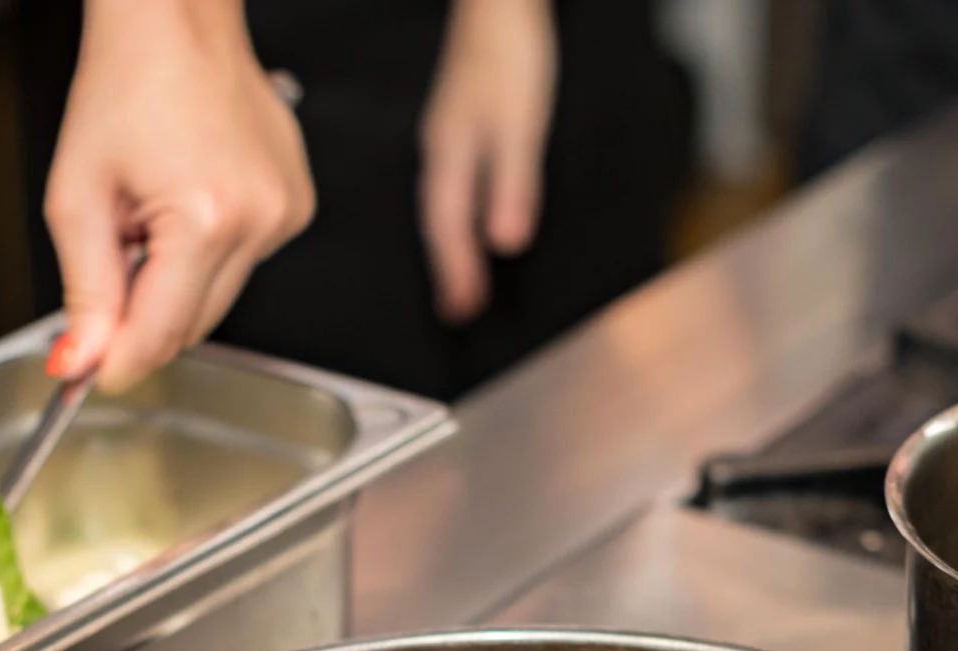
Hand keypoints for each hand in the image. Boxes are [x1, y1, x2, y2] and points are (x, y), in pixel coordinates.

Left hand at [45, 0, 314, 392]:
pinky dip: (210, 248)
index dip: (117, 361)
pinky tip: (191, 196)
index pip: (160, 334)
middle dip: (144, 311)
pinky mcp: (296, 206)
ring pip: (219, 296)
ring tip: (153, 210)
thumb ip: (85, 289)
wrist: (175, 22)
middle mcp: (258, 221)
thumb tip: (82, 360)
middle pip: (193, 325)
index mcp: (205, 218)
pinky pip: (244, 261)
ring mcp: (285, 214)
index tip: (88, 372)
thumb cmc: (126, 84)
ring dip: (178, 277)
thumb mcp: (79, 195)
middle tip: (112, 256)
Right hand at [420, 0, 556, 323]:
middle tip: (458, 311)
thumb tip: (504, 243)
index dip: (456, 274)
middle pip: (438, 223)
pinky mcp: (459, 124)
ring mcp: (446, 136)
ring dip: (451, 245)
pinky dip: (458, 214)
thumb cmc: (509, 55)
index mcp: (449, 156)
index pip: (448, 229)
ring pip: (442, 205)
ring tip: (461, 278)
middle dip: (448, 269)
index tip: (463, 312)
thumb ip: (512, 186)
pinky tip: (467, 218)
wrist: (499, 3)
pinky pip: (451, 184)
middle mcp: (439, 151)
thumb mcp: (519, 127)